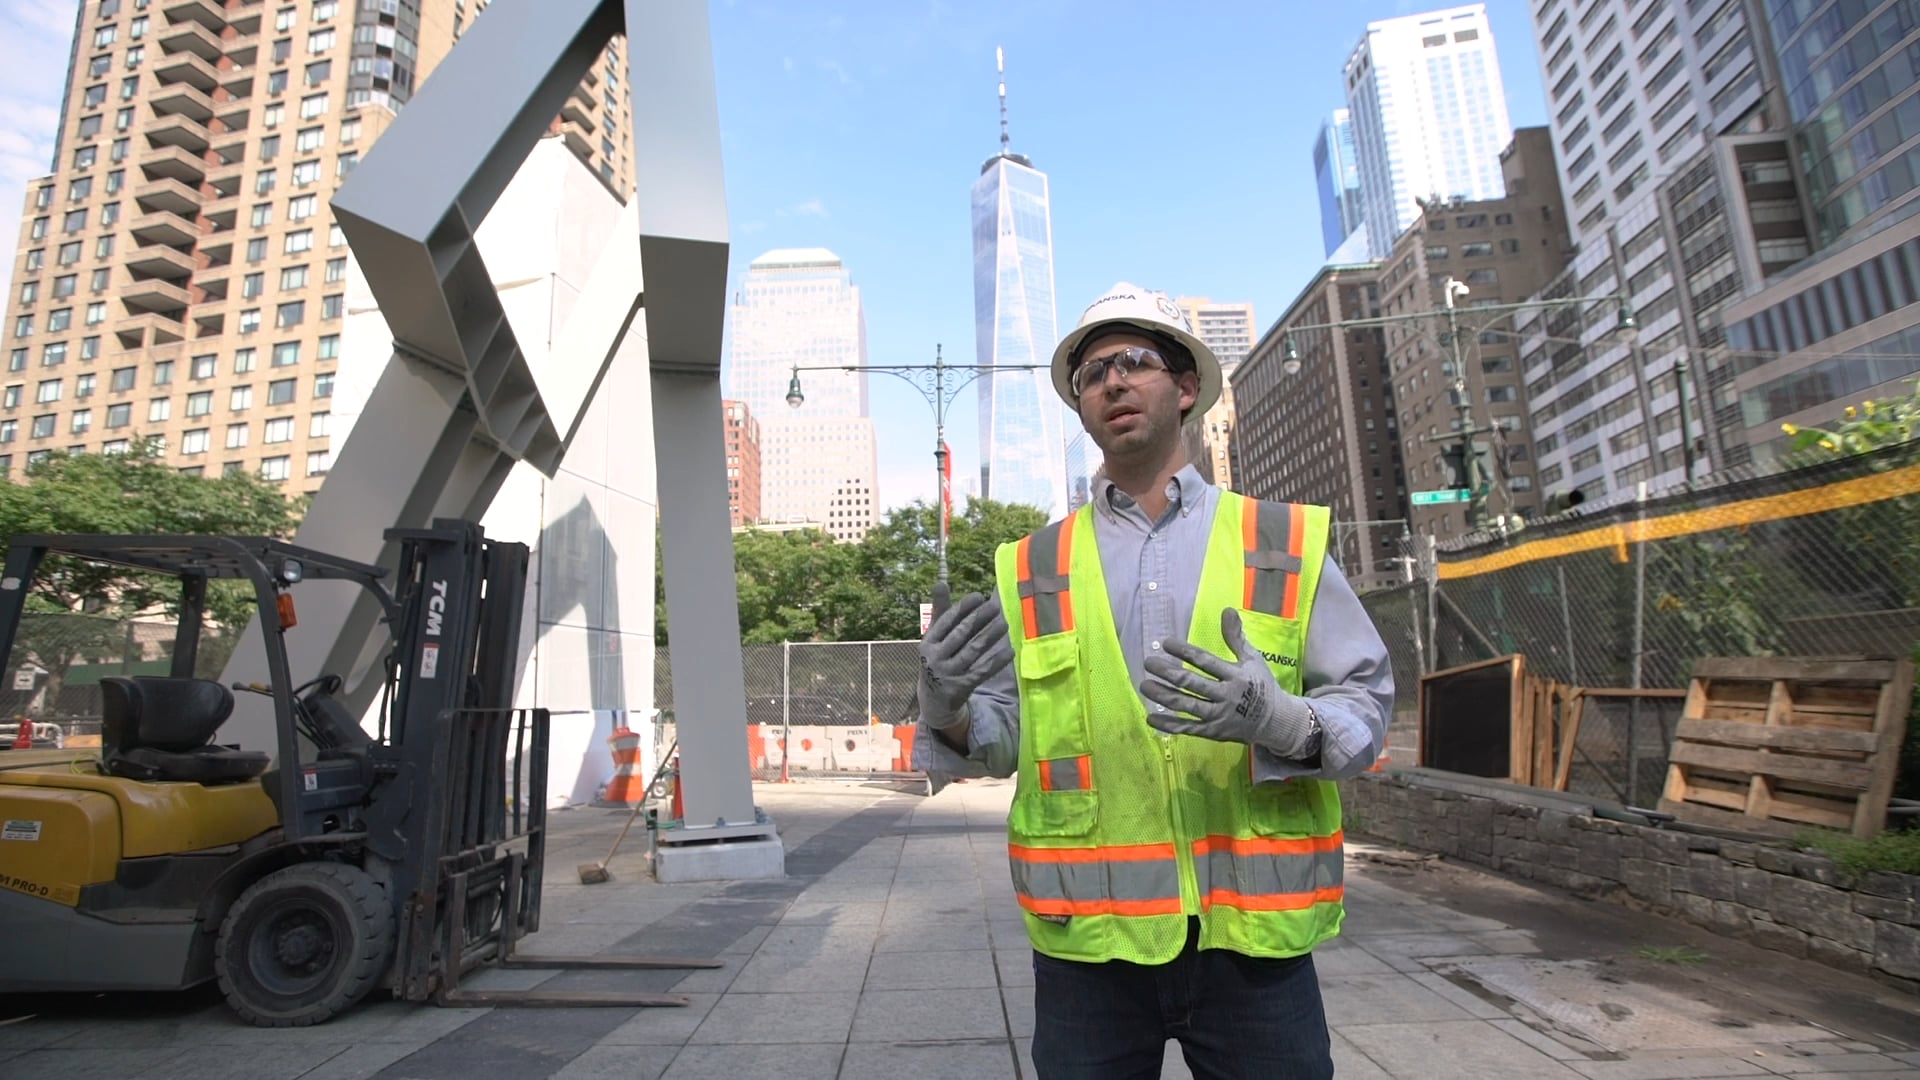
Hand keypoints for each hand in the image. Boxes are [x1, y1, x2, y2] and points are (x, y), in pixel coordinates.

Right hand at [917, 591, 1013, 728]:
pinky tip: (1010, 650)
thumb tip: (941, 582)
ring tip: (1004, 623)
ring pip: (973, 651)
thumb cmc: (937, 660)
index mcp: (927, 643)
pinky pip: (983, 671)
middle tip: (996, 606)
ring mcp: (948, 674)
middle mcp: (935, 658)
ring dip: (990, 636)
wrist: (934, 702)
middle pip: (960, 635)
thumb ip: (940, 612)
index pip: (946, 621)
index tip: (979, 596)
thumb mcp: (934, 639)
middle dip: (979, 619)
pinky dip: (997, 660)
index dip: (963, 608)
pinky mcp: (962, 688)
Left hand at [1139, 609, 1315, 758]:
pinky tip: (1151, 717)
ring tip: (1145, 685)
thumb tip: (1227, 610)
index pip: (1205, 661)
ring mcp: (1218, 716)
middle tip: (1148, 663)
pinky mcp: (1213, 732)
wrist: (1276, 721)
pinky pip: (1188, 729)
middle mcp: (1226, 696)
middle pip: (1192, 683)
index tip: (1166, 643)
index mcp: (1236, 676)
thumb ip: (1236, 637)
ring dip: (1163, 695)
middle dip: (1167, 672)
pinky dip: (1169, 724)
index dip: (1184, 651)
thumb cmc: (1262, 685)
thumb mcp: (1253, 659)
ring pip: (1186, 706)